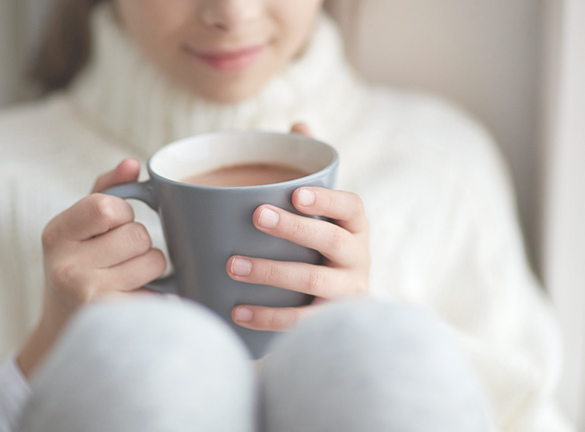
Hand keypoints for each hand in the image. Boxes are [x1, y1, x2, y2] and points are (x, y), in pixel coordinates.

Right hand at [18, 158, 165, 376]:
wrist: (63, 335)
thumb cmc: (77, 271)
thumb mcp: (78, 229)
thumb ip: (105, 191)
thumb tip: (133, 163)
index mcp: (56, 235)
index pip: (107, 206)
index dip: (121, 215)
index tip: (110, 230)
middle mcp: (67, 267)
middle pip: (137, 235)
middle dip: (137, 245)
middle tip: (117, 261)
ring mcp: (90, 296)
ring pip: (154, 261)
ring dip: (150, 269)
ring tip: (126, 280)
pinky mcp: (115, 321)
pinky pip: (160, 291)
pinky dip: (157, 293)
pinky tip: (134, 300)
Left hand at [227, 123, 369, 331]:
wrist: (348, 306)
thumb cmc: (326, 245)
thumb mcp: (325, 211)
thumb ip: (313, 170)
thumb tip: (299, 123)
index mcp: (355, 226)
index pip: (350, 208)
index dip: (326, 201)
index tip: (296, 194)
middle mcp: (358, 258)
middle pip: (332, 241)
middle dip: (295, 229)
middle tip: (256, 217)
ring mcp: (348, 292)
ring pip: (314, 282)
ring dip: (272, 273)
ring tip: (233, 265)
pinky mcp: (331, 321)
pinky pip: (302, 321)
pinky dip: (269, 318)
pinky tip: (237, 312)